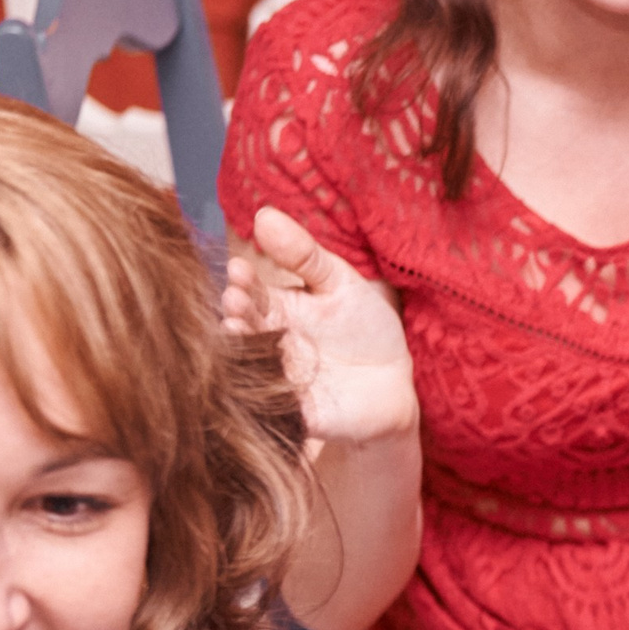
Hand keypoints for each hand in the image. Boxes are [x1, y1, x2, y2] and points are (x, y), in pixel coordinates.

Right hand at [225, 208, 417, 446]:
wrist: (392, 385)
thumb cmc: (363, 328)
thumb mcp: (341, 283)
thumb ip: (305, 255)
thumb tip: (264, 214)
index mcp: (275, 309)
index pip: (251, 292)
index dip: (243, 282)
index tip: (239, 269)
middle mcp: (267, 344)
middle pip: (245, 327)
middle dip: (238, 312)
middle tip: (235, 298)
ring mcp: (277, 380)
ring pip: (252, 365)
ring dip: (244, 349)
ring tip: (239, 327)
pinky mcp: (295, 415)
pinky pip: (277, 407)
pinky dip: (269, 395)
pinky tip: (266, 381)